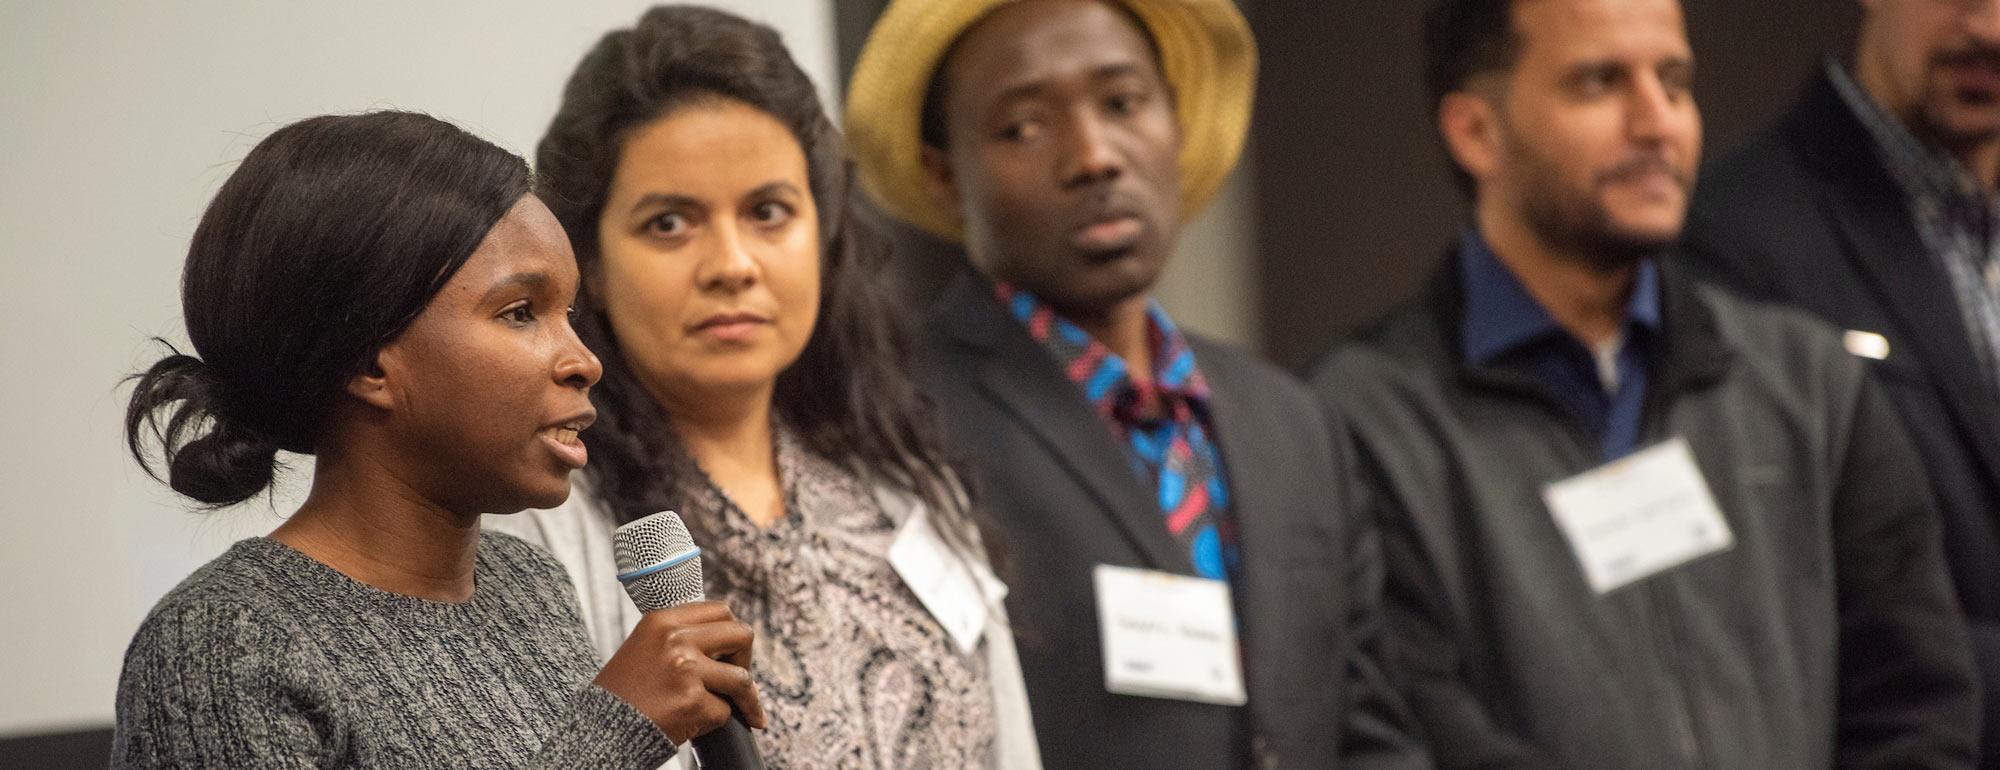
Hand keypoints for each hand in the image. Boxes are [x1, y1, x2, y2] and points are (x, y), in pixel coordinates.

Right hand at [593, 600, 768, 743]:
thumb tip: (728, 643)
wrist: (598, 729)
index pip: (721, 611)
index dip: (732, 633)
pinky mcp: (691, 701)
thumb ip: (682, 637)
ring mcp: (685, 669)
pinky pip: (724, 711)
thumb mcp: (646, 647)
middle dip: (746, 660)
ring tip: (745, 712)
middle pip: (742, 635)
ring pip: (741, 679)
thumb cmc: (624, 693)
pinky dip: (713, 721)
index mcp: (663, 620)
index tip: (731, 652)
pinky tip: (693, 723)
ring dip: (746, 700)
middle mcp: (675, 639)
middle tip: (738, 680)